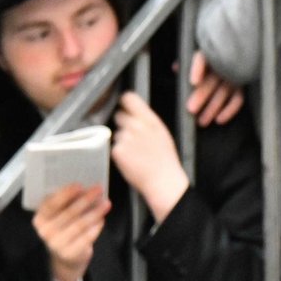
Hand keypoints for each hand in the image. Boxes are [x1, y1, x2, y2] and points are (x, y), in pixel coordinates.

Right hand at [33, 184, 110, 280]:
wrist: (66, 259)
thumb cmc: (64, 232)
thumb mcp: (59, 218)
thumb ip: (66, 206)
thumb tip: (84, 189)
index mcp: (40, 219)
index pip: (51, 204)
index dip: (65, 194)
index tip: (79, 185)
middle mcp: (45, 231)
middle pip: (69, 212)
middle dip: (86, 199)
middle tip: (98, 190)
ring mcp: (57, 244)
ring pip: (80, 224)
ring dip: (95, 212)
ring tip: (106, 204)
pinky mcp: (70, 253)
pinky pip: (87, 237)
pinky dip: (96, 227)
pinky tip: (102, 219)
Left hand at [111, 92, 188, 222]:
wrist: (163, 182)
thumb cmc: (165, 161)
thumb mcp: (162, 134)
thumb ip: (148, 120)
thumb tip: (136, 111)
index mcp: (150, 120)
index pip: (129, 98)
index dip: (126, 101)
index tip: (125, 105)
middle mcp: (136, 126)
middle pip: (119, 115)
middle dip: (124, 124)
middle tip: (134, 137)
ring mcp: (125, 138)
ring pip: (117, 133)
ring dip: (124, 141)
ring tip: (137, 153)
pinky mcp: (117, 150)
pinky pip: (115, 147)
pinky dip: (121, 154)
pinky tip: (132, 160)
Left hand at [185, 52, 243, 126]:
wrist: (232, 54)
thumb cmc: (207, 57)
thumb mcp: (195, 54)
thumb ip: (186, 62)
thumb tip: (176, 69)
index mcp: (209, 54)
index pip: (203, 59)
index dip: (198, 70)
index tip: (193, 82)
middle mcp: (223, 64)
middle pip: (211, 81)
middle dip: (201, 96)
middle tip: (191, 109)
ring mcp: (233, 76)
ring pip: (223, 93)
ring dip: (212, 108)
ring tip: (201, 122)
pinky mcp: (240, 87)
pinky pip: (237, 100)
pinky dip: (229, 111)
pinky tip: (219, 120)